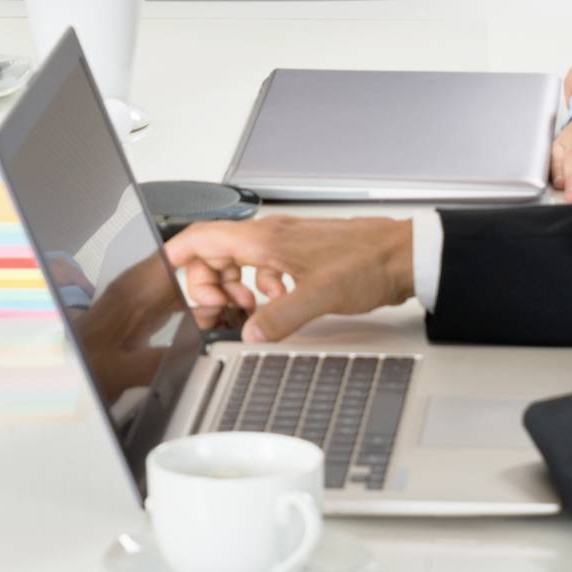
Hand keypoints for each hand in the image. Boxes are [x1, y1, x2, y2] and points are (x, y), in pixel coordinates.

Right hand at [164, 215, 414, 343]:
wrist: (405, 256)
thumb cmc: (369, 262)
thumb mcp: (319, 297)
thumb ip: (279, 318)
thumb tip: (249, 334)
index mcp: (266, 239)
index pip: (202, 236)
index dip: (177, 255)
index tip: (165, 276)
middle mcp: (271, 237)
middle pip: (215, 253)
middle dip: (209, 284)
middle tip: (223, 312)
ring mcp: (286, 246)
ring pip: (239, 263)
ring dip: (236, 290)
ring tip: (252, 312)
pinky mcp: (300, 258)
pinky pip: (263, 272)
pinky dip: (262, 291)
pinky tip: (279, 306)